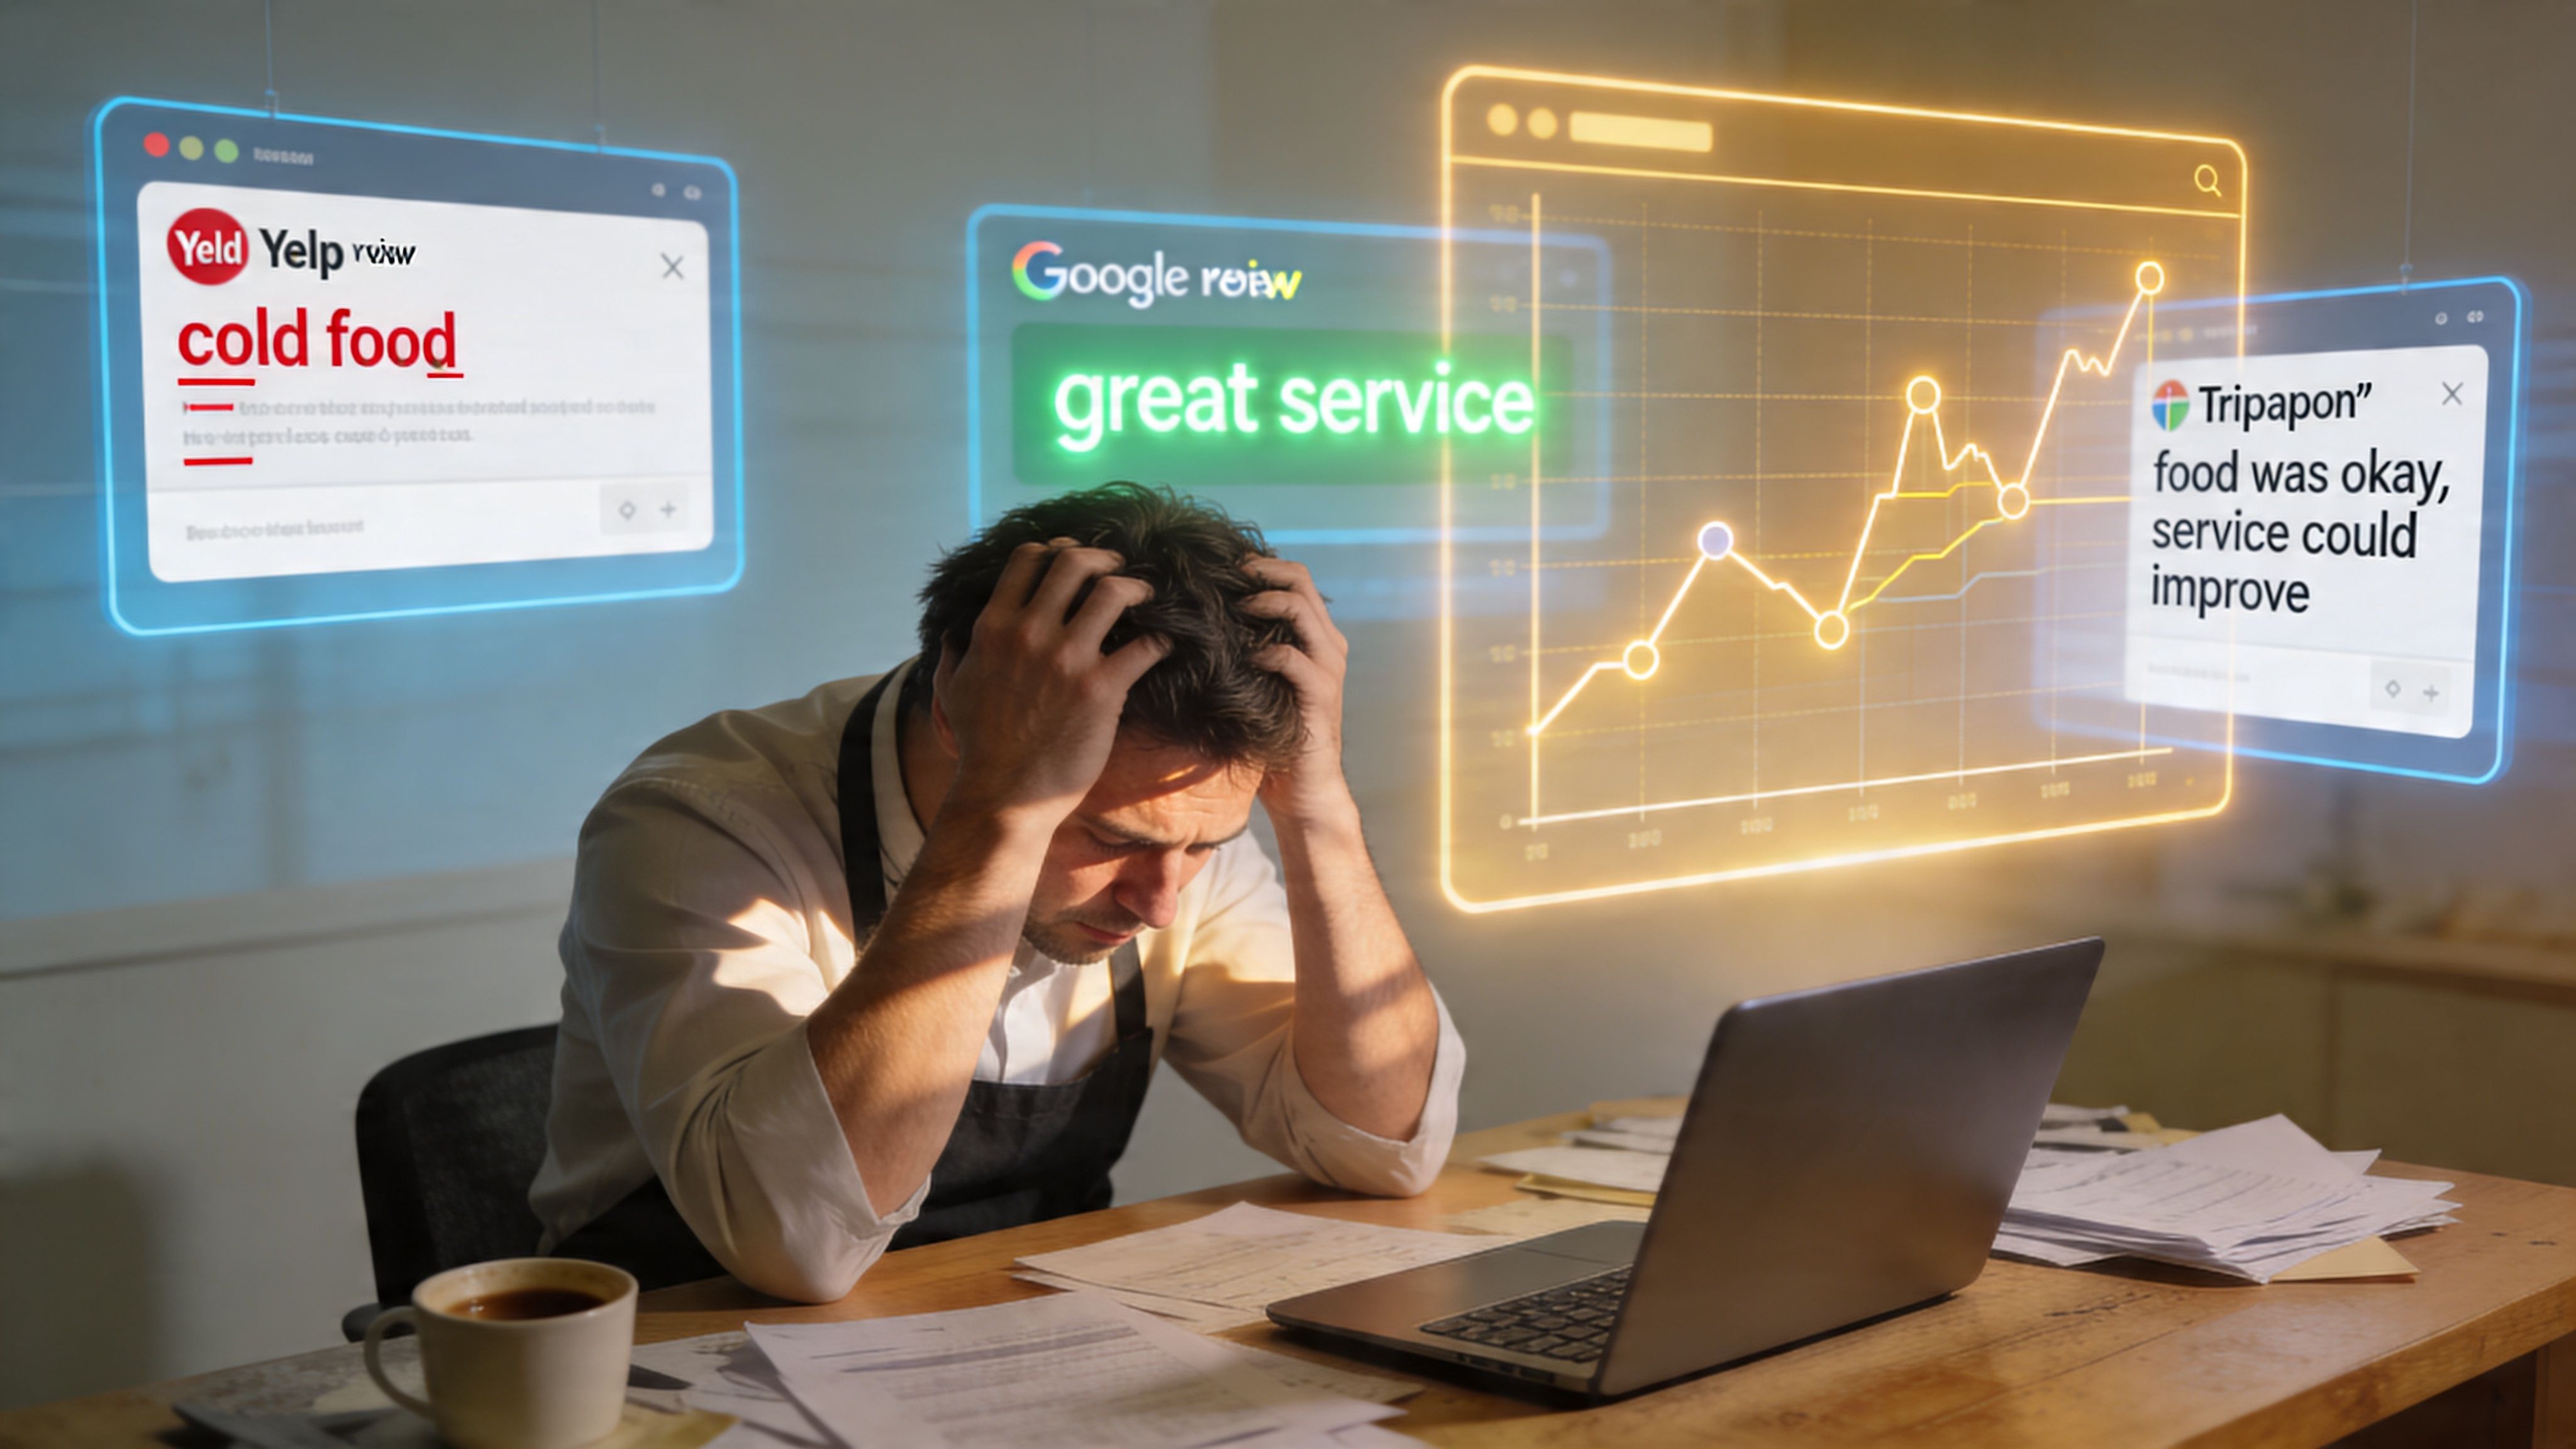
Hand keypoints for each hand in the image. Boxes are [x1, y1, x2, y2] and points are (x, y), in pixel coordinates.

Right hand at [932, 540, 1166, 829]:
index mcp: (994, 627)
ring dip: (1136, 589)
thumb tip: (949, 635)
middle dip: (1103, 558)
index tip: (1074, 558)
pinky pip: (1145, 646)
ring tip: (1148, 597)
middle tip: (1119, 568)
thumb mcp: (953, 692)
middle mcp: (1030, 633)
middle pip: (1075, 563)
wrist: (1003, 796)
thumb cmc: (979, 748)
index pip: (1028, 559)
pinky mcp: (1102, 689)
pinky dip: (1161, 641)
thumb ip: (953, 656)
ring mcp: (1067, 659)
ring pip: (1113, 592)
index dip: (1056, 550)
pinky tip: (1164, 645)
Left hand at [1242, 555, 1358, 829]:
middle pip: (1300, 581)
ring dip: (1261, 602)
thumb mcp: (1257, 684)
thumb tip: (1197, 621)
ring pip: (1300, 610)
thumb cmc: (1271, 737)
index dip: (1260, 564)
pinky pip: (1294, 658)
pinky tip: (1241, 657)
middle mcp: (1327, 645)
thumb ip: (1245, 651)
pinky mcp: (1320, 696)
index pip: (1296, 578)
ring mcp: (1327, 669)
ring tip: (1230, 610)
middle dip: (1259, 571)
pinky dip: (1265, 651)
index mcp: (1315, 638)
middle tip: (1222, 577)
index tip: (1221, 568)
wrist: (1302, 792)